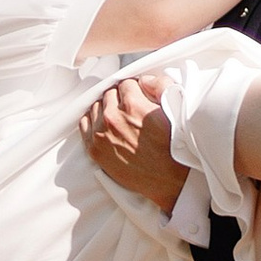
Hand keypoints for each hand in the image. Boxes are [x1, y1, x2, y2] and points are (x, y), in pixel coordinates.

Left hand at [81, 74, 186, 215]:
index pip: (126, 84)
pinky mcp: (95, 150)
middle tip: (129, 107)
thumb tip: (144, 79)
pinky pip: (84, 125)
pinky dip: (92, 121)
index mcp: (134, 106)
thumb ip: (161, 85)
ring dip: (105, 108)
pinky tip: (103, 124)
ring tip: (118, 116)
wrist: (168, 180)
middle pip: (109, 94)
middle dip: (120, 97)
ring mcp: (101, 135)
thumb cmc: (175, 148)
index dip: (134, 89)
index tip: (138, 96)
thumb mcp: (175, 110)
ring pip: (95, 107)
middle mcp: (113, 118)